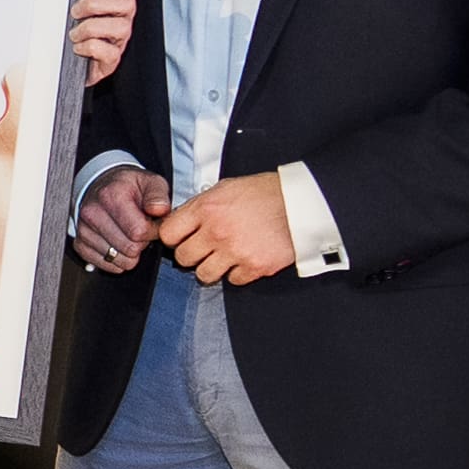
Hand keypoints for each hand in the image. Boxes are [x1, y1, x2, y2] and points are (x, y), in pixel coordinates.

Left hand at [69, 0, 140, 84]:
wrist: (65, 61)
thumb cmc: (71, 27)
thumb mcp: (74, 2)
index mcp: (117, 0)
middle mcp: (123, 18)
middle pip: (126, 2)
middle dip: (94, 3)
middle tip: (75, 11)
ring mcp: (120, 40)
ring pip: (121, 27)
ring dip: (90, 27)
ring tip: (75, 32)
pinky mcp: (111, 60)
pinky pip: (109, 52)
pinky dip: (90, 47)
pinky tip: (78, 47)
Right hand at [73, 165, 171, 273]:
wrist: (102, 187)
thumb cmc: (128, 187)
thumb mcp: (149, 182)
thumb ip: (158, 195)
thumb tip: (160, 210)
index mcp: (111, 195)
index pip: (139, 231)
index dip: (153, 232)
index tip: (153, 224)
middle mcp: (92, 213)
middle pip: (129, 248)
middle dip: (141, 243)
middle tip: (141, 229)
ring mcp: (83, 230)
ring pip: (118, 260)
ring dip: (130, 252)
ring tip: (129, 234)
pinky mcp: (80, 244)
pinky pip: (106, 265)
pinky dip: (117, 259)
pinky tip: (119, 243)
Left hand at [159, 172, 297, 283]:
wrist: (300, 203)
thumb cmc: (264, 193)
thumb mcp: (225, 188)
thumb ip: (201, 206)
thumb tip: (183, 220)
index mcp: (206, 209)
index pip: (168, 234)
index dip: (173, 238)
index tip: (180, 239)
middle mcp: (217, 231)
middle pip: (183, 258)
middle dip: (191, 254)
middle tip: (203, 249)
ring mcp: (235, 251)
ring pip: (204, 275)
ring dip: (211, 268)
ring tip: (223, 256)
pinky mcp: (255, 266)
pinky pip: (233, 280)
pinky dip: (237, 273)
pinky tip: (244, 258)